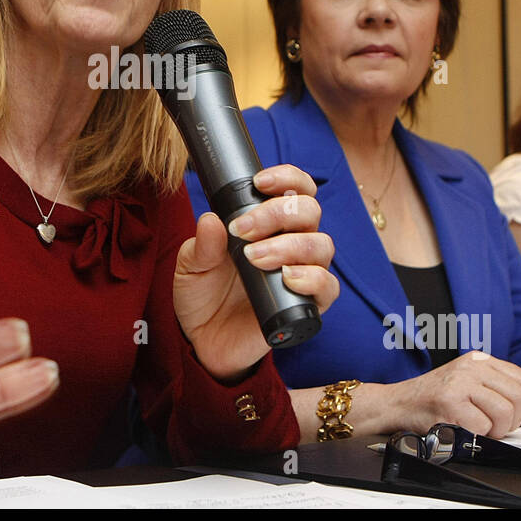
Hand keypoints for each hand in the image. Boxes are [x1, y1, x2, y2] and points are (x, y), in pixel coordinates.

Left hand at [172, 164, 336, 380]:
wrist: (203, 341)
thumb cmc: (203, 296)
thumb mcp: (191, 266)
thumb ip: (201, 245)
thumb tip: (212, 220)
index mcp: (269, 224)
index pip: (295, 190)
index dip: (287, 178)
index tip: (259, 182)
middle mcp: (292, 243)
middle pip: (310, 211)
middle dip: (278, 213)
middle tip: (243, 230)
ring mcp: (303, 273)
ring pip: (322, 245)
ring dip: (289, 245)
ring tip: (255, 258)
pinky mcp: (307, 306)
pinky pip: (328, 287)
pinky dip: (312, 279)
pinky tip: (286, 279)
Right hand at [385, 353, 520, 437]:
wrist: (398, 404)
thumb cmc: (432, 399)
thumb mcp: (465, 381)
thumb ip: (492, 386)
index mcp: (478, 360)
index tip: (510, 415)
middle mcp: (471, 367)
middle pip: (517, 397)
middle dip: (511, 420)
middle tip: (495, 427)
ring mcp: (460, 382)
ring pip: (504, 412)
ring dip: (496, 430)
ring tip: (480, 429)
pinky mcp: (450, 402)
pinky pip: (483, 426)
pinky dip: (478, 435)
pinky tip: (464, 429)